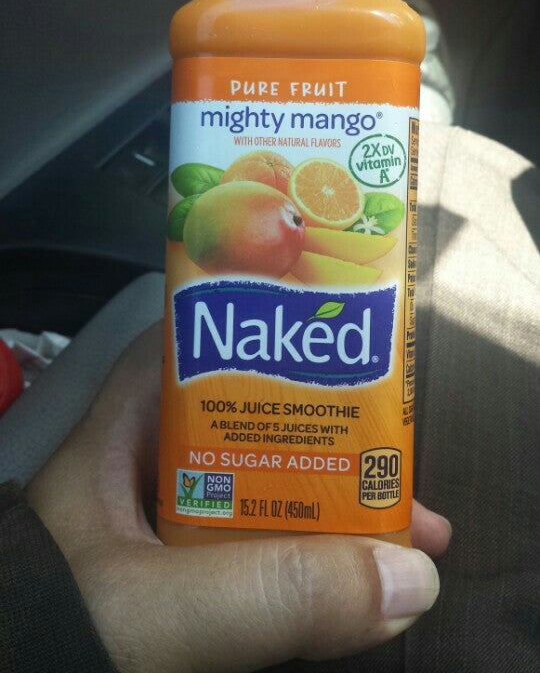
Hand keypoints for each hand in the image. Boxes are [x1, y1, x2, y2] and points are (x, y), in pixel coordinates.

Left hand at [27, 322, 450, 672]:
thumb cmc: (54, 633)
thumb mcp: (153, 609)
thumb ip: (265, 591)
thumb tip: (408, 577)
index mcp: (122, 437)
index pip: (198, 350)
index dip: (275, 339)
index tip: (348, 349)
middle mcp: (149, 475)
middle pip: (255, 427)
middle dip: (338, 443)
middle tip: (404, 466)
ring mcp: (168, 537)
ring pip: (267, 503)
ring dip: (339, 517)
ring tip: (415, 537)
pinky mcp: (186, 596)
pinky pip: (263, 570)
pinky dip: (315, 578)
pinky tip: (361, 593)